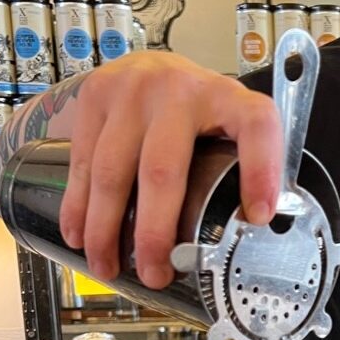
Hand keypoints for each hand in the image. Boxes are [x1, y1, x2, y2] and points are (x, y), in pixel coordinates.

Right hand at [58, 51, 280, 287]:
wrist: (155, 66)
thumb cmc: (201, 109)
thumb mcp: (234, 124)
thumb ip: (247, 164)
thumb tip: (252, 225)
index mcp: (229, 97)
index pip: (256, 128)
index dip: (260, 172)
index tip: (257, 216)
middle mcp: (180, 90)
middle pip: (163, 170)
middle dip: (155, 232)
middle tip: (156, 273)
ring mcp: (132, 91)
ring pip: (112, 170)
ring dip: (107, 229)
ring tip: (108, 267)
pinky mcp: (95, 97)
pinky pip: (82, 161)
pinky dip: (78, 205)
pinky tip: (79, 235)